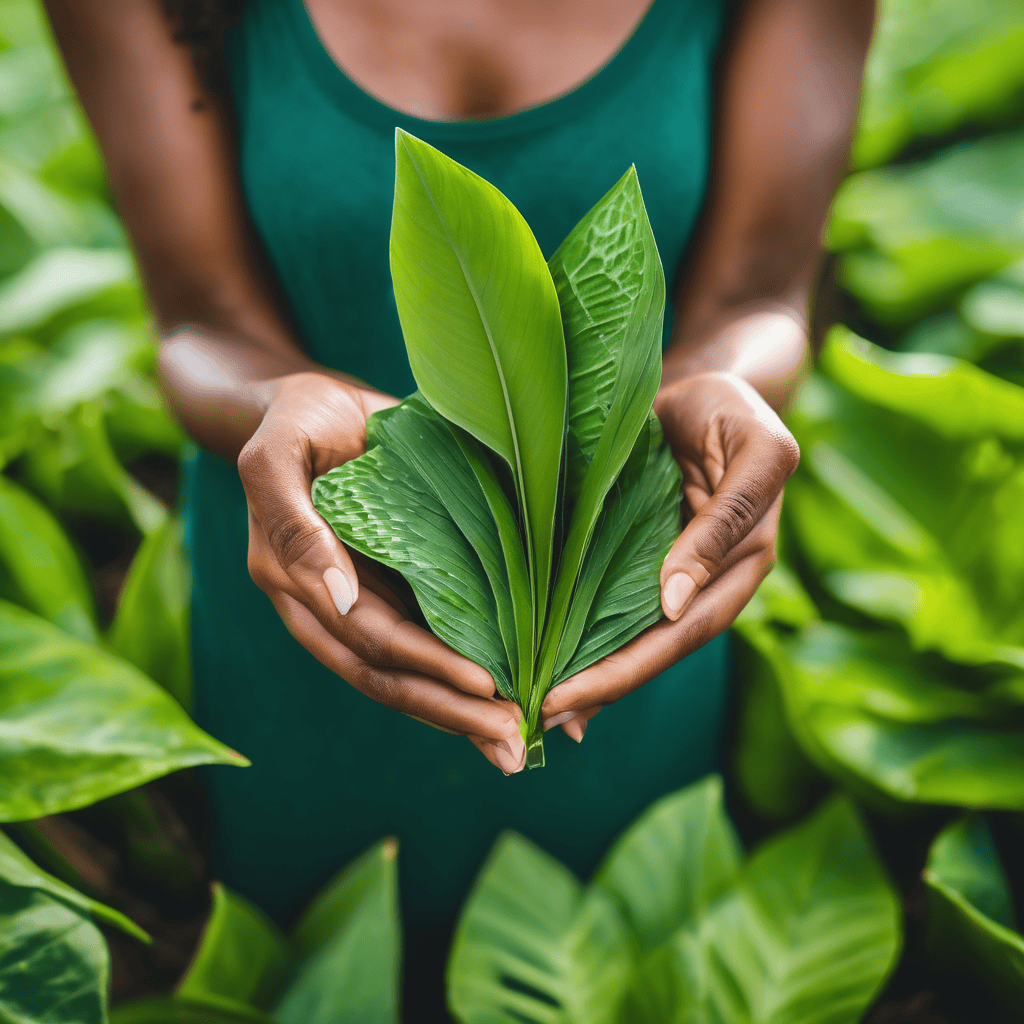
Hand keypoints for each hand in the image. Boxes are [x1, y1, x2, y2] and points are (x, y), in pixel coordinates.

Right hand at [238, 372, 527, 773]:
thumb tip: (336, 597)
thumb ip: (293, 523)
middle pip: (387, 675)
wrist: (312, 405)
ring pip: (403, 674)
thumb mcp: (280, 453)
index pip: (368, 638)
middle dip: (450, 711)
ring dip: (457, 712)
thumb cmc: (297, 418)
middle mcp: (325, 605)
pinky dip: (456, 680)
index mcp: (294, 578)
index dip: (425, 665)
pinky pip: (420, 644)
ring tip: (517, 742)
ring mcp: (356, 603)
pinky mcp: (386, 590)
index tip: (485, 685)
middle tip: (514, 744)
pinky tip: (501, 705)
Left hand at [541, 371, 799, 740]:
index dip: (627, 668)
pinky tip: (544, 663)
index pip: (682, 632)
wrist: (706, 383)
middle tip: (538, 716)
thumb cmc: (733, 409)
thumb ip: (724, 522)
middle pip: (651, 647)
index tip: (569, 695)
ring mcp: (670, 569)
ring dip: (586, 672)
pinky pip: (608, 600)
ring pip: (628, 633)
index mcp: (741, 565)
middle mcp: (704, 580)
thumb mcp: (753, 452)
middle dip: (598, 686)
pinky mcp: (636, 552)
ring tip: (533, 705)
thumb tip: (675, 598)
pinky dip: (580, 634)